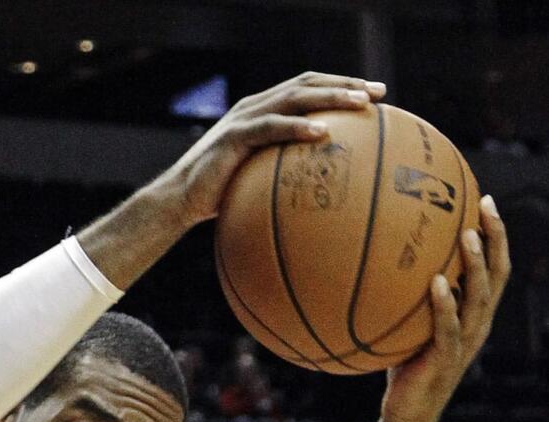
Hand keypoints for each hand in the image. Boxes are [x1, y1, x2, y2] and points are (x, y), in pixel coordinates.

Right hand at [170, 71, 384, 226]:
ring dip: (329, 97)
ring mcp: (245, 118)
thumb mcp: (256, 181)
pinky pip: (271, 127)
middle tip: (378, 93)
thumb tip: (317, 194)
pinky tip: (322, 132)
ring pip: (294, 97)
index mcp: (264, 112)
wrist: (179, 201)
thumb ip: (282, 174)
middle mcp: (256, 107)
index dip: (341, 87)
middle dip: (345, 84)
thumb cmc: (219, 197)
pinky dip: (297, 126)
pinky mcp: (234, 136)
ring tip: (359, 103)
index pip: (308, 89)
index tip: (375, 96)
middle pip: (307, 83)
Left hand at [381, 195, 510, 421]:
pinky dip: (445, 305)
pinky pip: (448, 328)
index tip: (484, 201)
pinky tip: (436, 283)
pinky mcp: (445, 361)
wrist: (407, 416)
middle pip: (498, 275)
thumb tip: (381, 265)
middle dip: (495, 239)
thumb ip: (407, 300)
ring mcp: (464, 343)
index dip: (495, 236)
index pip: (494, 268)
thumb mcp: (409, 328)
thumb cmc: (404, 370)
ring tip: (468, 237)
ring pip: (480, 298)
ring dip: (476, 266)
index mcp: (473, 315)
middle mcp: (477, 326)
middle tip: (485, 207)